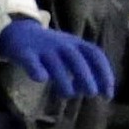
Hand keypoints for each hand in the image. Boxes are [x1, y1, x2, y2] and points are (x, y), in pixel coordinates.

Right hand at [0, 19, 116, 97]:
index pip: (95, 55)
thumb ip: (85, 70)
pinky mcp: (25, 53)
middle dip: (86, 77)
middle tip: (91, 94)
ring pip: (56, 64)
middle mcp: (62, 44)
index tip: (107, 95)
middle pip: (77, 60)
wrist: (21, 33)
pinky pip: (31, 61)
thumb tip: (98, 92)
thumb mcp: (72, 53)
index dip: (104, 74)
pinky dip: (37, 70)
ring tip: (67, 94)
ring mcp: (44, 49)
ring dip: (64, 81)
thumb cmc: (53, 50)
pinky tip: (41, 79)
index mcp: (76, 44)